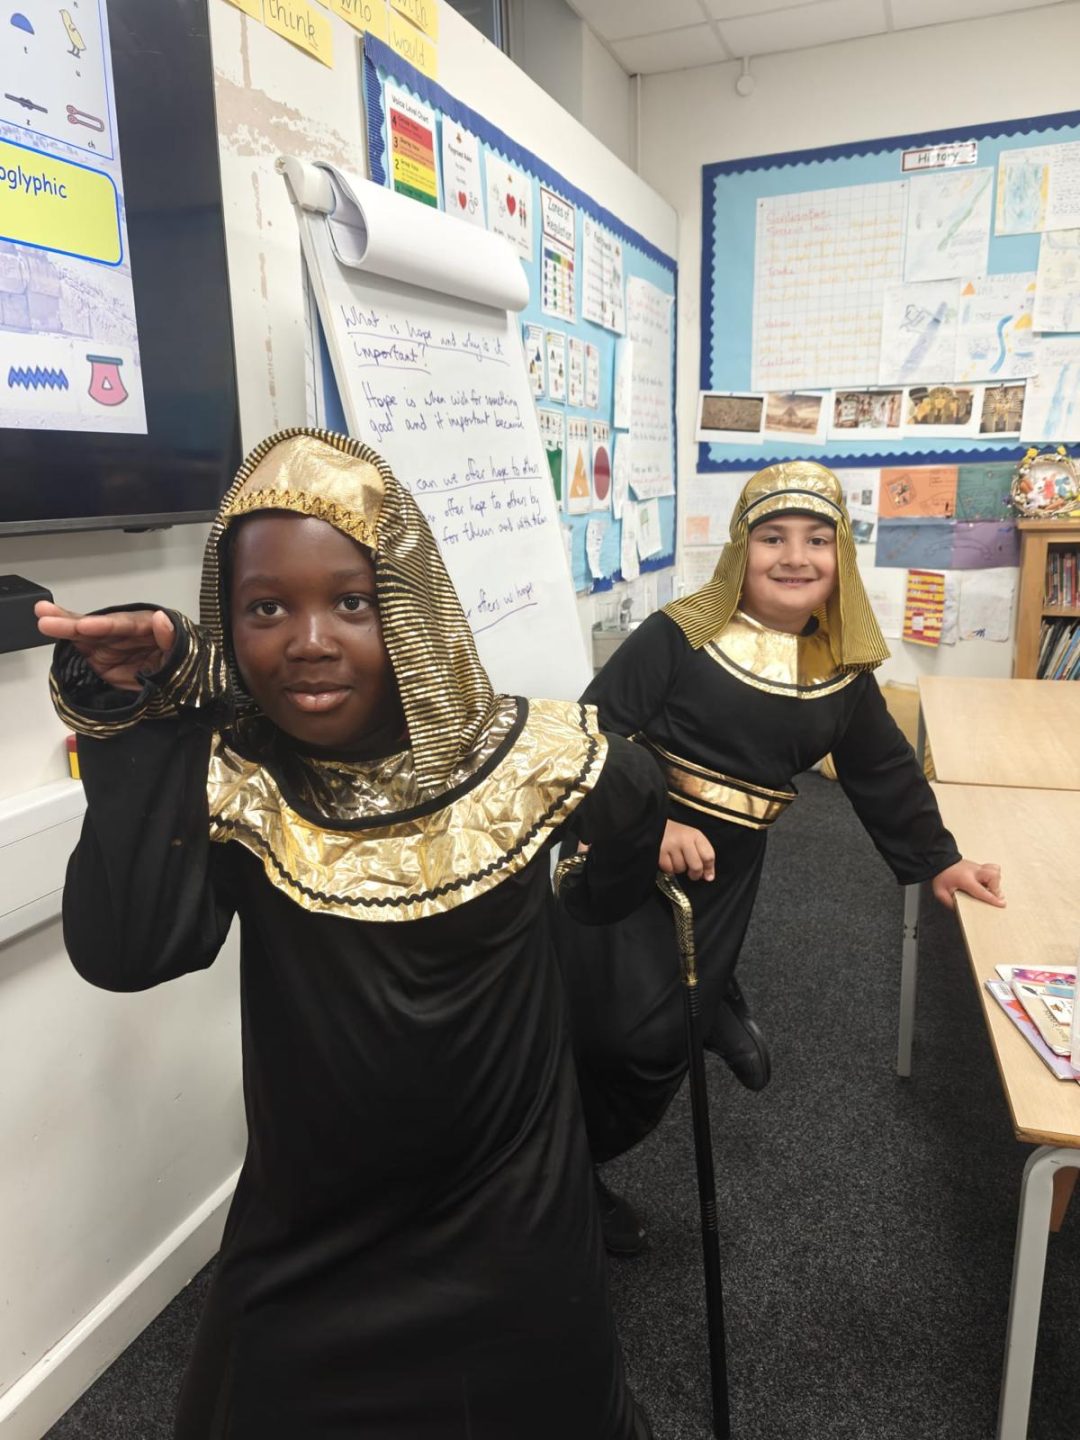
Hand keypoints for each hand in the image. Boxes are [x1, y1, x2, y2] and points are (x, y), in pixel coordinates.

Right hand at [36, 601, 175, 692]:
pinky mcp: (101, 655)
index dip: (105, 626)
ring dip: (63, 624)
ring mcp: (112, 643)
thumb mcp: (182, 657)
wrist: (179, 694)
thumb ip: (171, 639)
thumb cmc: (183, 669)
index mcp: (150, 627)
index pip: (126, 626)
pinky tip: (47, 624)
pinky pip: (81, 644)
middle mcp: (126, 631)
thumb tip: (160, 617)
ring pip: (85, 632)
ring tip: (41, 615)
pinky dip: (65, 636)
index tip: (86, 627)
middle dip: (74, 623)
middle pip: (99, 625)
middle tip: (47, 617)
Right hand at [659, 819, 714, 881]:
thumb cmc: (675, 834)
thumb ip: (702, 855)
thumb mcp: (691, 838)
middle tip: (692, 874)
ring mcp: (671, 845)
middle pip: (696, 866)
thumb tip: (709, 876)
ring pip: (681, 869)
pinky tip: (668, 860)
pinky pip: (669, 869)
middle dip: (695, 874)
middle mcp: (684, 839)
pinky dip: (669, 868)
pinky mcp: (660, 852)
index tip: (708, 876)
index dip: (709, 869)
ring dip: (679, 869)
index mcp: (695, 835)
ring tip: (676, 860)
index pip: (708, 855)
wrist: (654, 825)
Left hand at [931, 858, 1004, 910]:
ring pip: (995, 870)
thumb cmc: (942, 876)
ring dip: (996, 881)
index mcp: (965, 879)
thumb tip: (959, 909)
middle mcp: (974, 872)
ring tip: (991, 888)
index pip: (981, 890)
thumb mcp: (940, 892)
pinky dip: (994, 875)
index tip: (1001, 904)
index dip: (992, 898)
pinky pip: (992, 868)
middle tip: (993, 895)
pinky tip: (988, 882)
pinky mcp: (979, 865)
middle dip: (996, 887)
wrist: (940, 860)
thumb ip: (949, 902)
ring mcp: (977, 867)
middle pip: (993, 876)